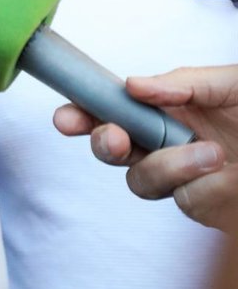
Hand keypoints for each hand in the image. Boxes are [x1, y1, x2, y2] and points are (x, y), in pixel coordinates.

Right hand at [53, 64, 237, 229]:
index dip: (82, 114)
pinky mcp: (207, 206)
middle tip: (115, 139)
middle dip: (105, 144)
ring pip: (145, 181)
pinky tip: (230, 174)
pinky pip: (188, 202)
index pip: (111, 110)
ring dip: (170, 166)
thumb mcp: (232, 82)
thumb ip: (184, 81)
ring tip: (212, 153)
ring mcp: (186, 178)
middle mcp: (169, 144)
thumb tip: (135, 84)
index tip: (68, 117)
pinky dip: (208, 187)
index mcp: (168, 108)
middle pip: (113, 152)